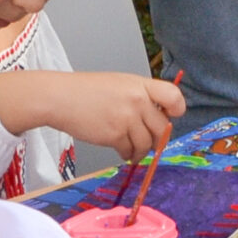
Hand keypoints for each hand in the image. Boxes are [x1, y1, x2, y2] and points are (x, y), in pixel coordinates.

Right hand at [0, 70, 183, 159]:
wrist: (59, 98)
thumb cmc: (86, 91)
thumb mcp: (119, 84)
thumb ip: (140, 97)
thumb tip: (158, 116)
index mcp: (140, 85)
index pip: (173, 95)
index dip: (177, 109)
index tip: (172, 117)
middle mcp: (137, 101)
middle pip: (162, 127)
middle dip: (158, 139)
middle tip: (153, 143)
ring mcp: (127, 118)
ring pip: (147, 143)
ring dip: (142, 151)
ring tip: (134, 151)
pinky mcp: (114, 135)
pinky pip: (129, 150)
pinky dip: (127, 154)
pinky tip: (122, 152)